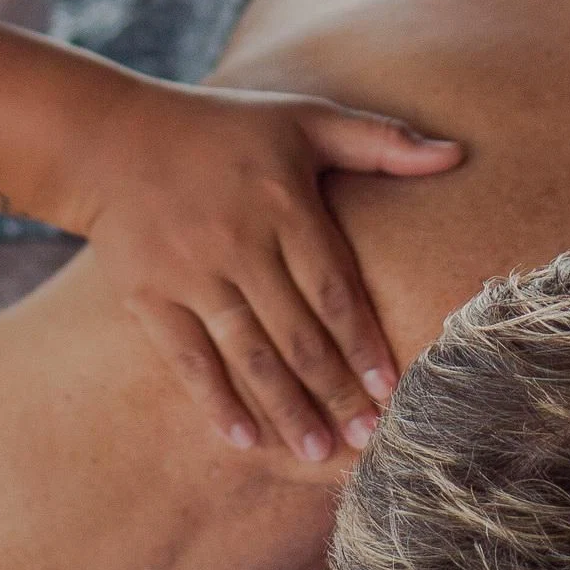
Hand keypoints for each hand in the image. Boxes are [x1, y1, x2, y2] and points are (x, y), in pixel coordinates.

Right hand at [74, 80, 461, 460]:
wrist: (113, 138)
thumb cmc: (224, 129)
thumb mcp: (303, 119)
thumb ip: (380, 141)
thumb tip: (457, 153)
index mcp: (282, 201)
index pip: (332, 287)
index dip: (363, 342)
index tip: (391, 388)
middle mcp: (238, 241)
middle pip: (296, 332)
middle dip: (336, 390)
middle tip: (369, 438)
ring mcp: (189, 272)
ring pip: (248, 353)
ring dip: (285, 407)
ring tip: (317, 450)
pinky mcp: (148, 295)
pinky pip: (188, 358)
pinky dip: (215, 401)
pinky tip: (245, 438)